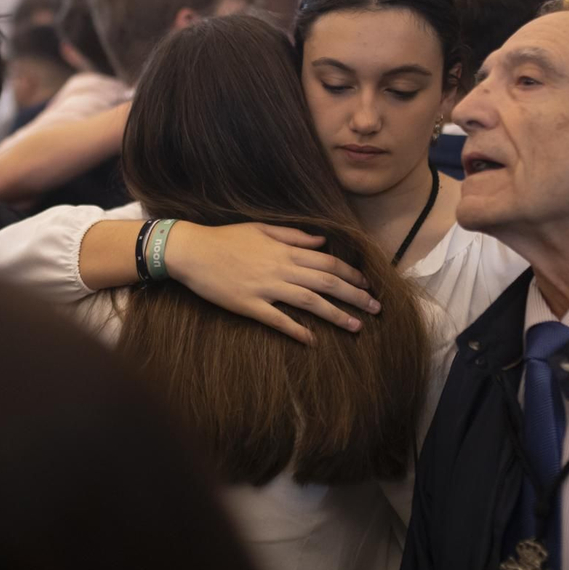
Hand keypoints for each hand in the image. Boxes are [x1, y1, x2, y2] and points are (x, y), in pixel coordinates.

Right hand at [166, 222, 380, 344]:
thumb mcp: (261, 228)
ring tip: (357, 327)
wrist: (192, 251)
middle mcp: (280, 269)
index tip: (368, 286)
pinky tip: (313, 341)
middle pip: (327, 282)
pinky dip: (297, 330)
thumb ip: (293, 235)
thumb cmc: (225, 238)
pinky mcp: (249, 305)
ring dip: (336, 315)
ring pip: (310, 302)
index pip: (328, 262)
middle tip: (377, 309)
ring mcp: (265, 288)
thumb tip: (322, 240)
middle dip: (355, 296)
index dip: (352, 274)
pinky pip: (278, 320)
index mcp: (285, 250)